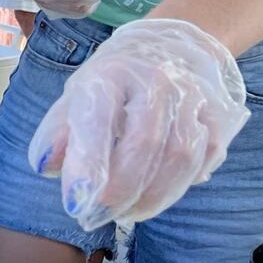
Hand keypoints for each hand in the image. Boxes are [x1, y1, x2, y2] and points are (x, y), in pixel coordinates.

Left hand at [29, 19, 249, 231]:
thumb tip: (44, 166)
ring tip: (127, 213)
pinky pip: (208, 156)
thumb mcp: (76, 96)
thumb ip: (58, 131)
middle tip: (100, 214)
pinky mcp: (217, 114)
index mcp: (110, 74)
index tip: (75, 202)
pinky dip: (184, 183)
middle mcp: (155, 80)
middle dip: (121, 190)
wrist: (168, 48)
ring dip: (153, 196)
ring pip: (182, 156)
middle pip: (144, 144)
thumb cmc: (113, 82)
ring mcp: (191, 96)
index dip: (87, 164)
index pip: (98, 119)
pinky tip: (159, 194)